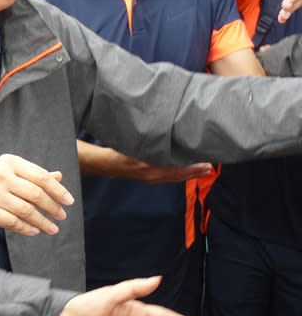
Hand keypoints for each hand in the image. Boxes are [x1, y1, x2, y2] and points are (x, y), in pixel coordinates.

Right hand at [0, 154, 73, 235]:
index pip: (40, 176)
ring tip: (52, 228)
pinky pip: (13, 222)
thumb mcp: (8, 170)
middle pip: (36, 194)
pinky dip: (26, 228)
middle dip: (52, 207)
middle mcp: (2, 176)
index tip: (69, 201)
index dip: (58, 190)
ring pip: (26, 210)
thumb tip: (58, 176)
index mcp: (10, 162)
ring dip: (43, 222)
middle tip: (62, 216)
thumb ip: (33, 173)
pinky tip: (34, 231)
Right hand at [79, 142, 211, 183]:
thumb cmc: (118, 151)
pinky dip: (180, 175)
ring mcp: (152, 179)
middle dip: (195, 172)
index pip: (177, 169)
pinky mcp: (150, 179)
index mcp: (151, 167)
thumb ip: (152, 144)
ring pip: (175, 178)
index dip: (192, 167)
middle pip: (180, 175)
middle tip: (211, 167)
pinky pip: (169, 178)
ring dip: (189, 174)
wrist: (105, 164)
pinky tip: (186, 171)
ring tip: (203, 170)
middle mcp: (154, 175)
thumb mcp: (135, 145)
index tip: (207, 162)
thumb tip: (168, 137)